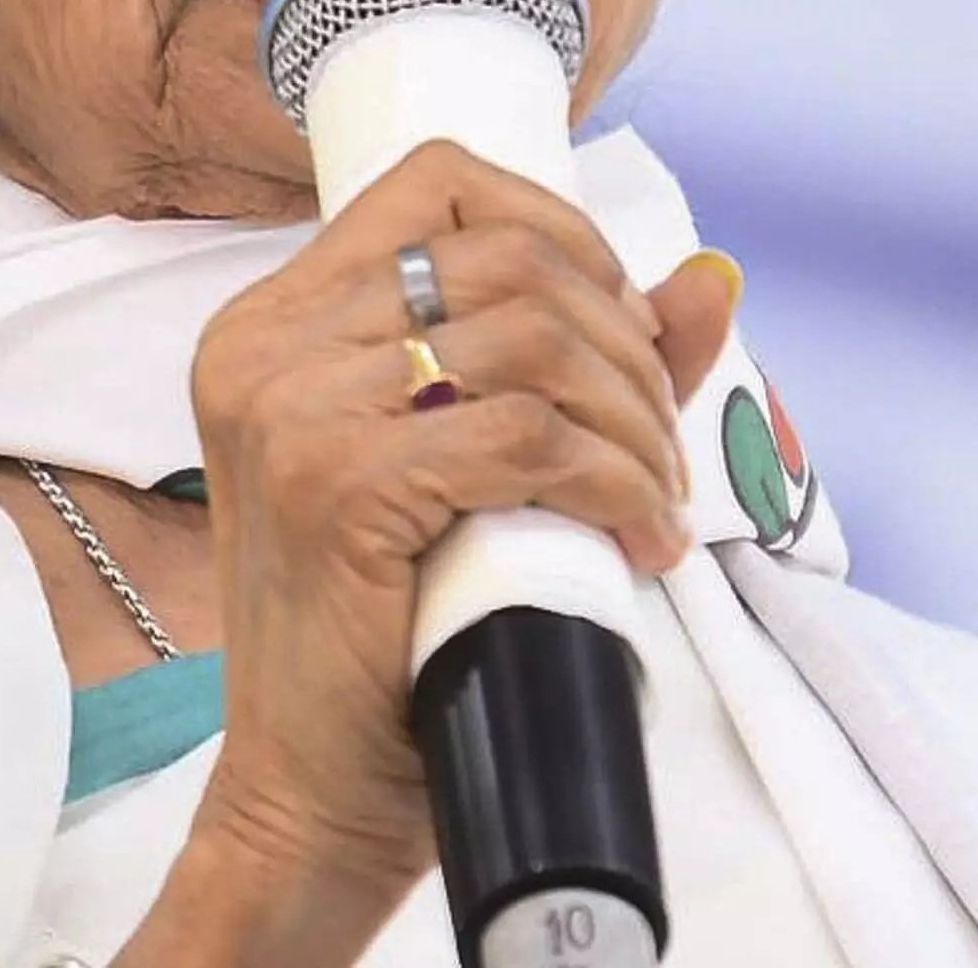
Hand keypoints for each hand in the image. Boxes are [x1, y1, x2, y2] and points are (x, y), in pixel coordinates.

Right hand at [158, 141, 738, 950]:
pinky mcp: (332, 485)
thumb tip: (712, 278)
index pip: (436, 180)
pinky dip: (613, 479)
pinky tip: (638, 536)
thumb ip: (579, 367)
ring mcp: (289, 411)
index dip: (562, 230)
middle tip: (661, 446)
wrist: (311, 798)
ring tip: (655, 497)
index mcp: (275, 321)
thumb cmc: (386, 643)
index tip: (621, 326)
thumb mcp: (472, 476)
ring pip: (529, 339)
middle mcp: (265, 345)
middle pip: (507, 258)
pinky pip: (525, 437)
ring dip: (632, 419)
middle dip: (625, 344)